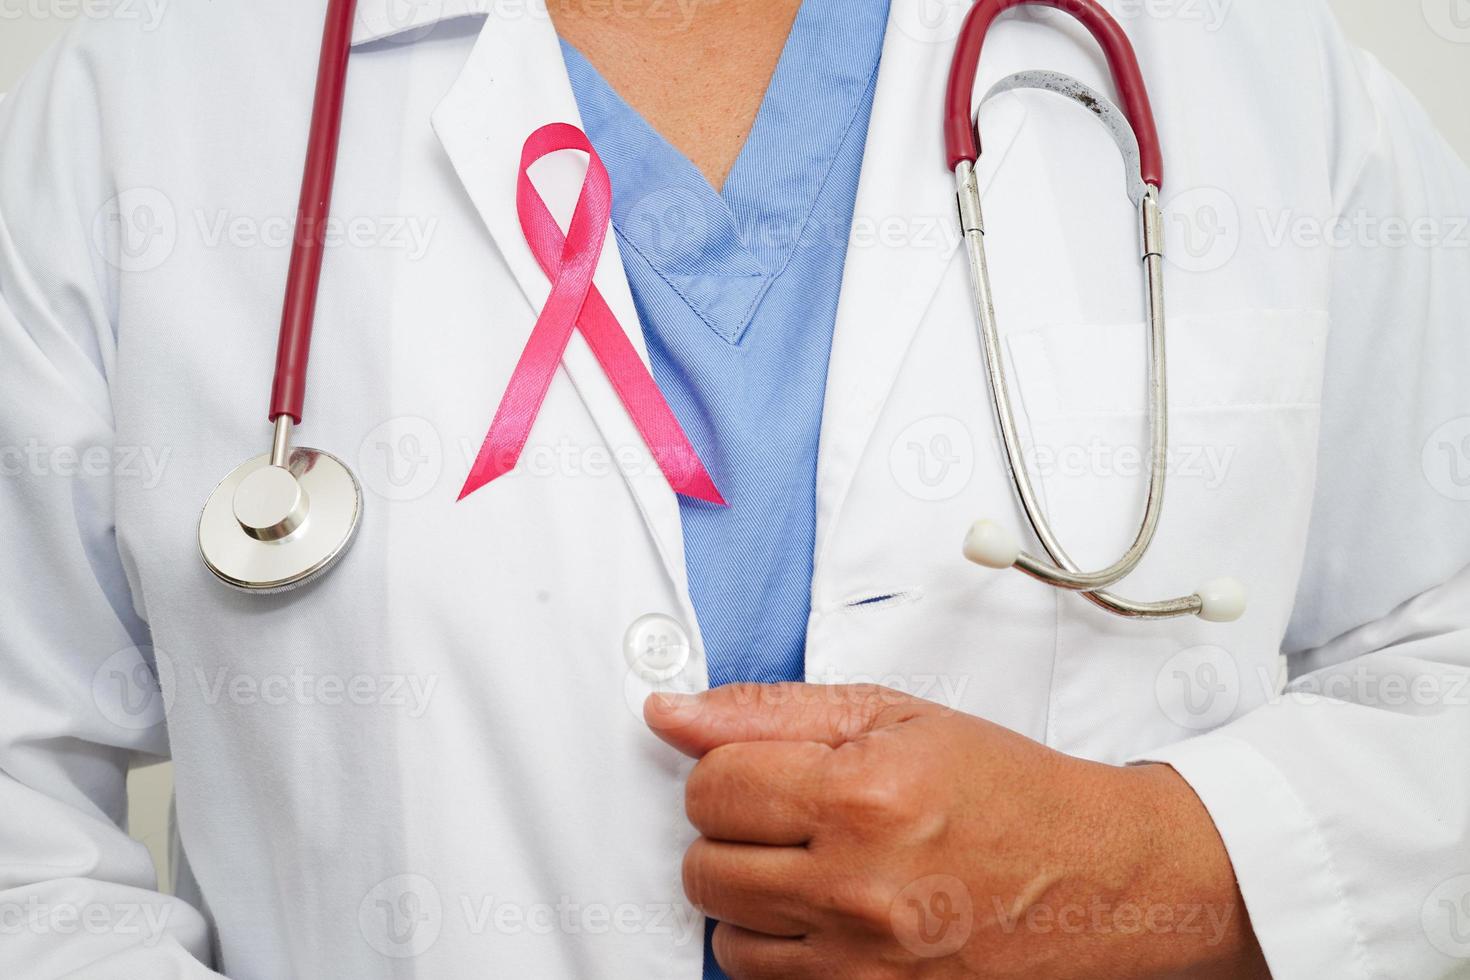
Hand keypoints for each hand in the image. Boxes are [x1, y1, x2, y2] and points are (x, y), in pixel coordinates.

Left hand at [645, 683, 1269, 979]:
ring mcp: (865, 964)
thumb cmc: (1005, 790)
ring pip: (726, 934)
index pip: (710, 786)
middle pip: (704, 865)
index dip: (727, 771)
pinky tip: (830, 915)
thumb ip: (771, 711)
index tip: (761, 771)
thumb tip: (671, 714)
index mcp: (863, 796)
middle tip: (791, 818)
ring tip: (817, 867)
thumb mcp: (895, 717)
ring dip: (754, 896)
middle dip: (734, 833)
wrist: (1099, 877)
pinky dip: (783, 949)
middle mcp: (859, 887)